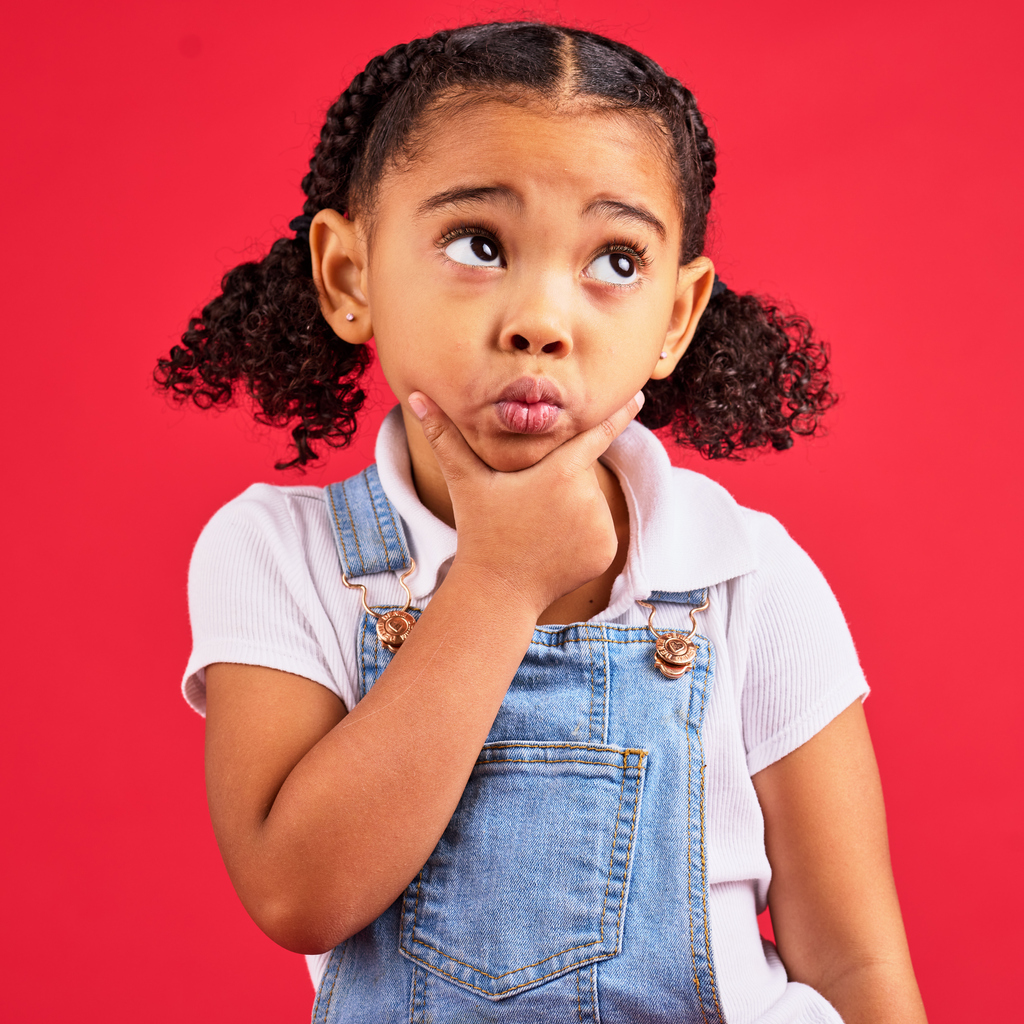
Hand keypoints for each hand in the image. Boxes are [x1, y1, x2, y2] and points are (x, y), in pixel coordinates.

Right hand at [408, 391, 643, 617]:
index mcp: (560, 472)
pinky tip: (553, 546)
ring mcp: (600, 526)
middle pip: (582, 474)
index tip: (641, 394)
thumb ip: (444, 437)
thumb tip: (416, 397)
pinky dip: (581, 534)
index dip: (618, 413)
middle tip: (530, 505)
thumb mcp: (464, 481)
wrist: (498, 591)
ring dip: (571, 508)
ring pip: (591, 502)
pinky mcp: (606, 551)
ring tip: (538, 528)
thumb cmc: (480, 531)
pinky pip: (599, 531)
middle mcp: (587, 497)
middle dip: (562, 480)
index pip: (597, 433)